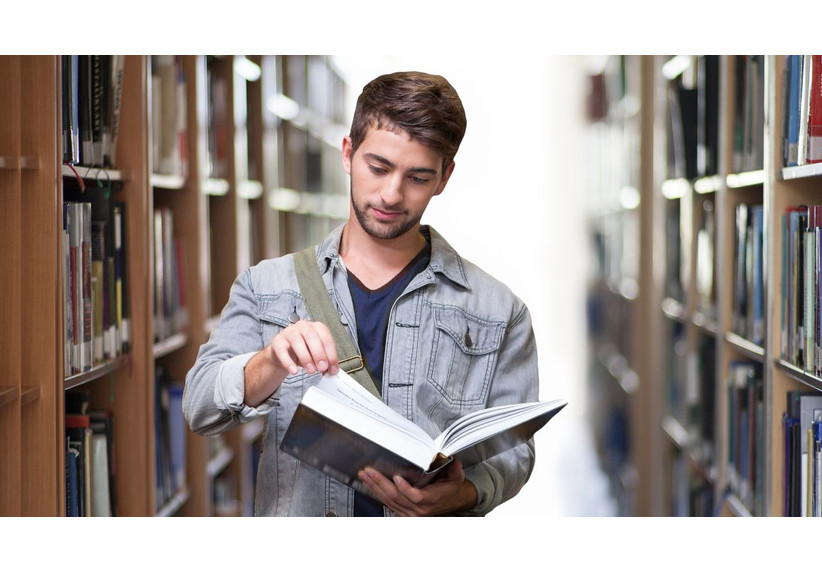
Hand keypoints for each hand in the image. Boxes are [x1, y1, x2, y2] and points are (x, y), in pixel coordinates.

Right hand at [244, 320, 338, 406]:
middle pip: (312, 337)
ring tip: (311, 370)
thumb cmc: (303, 351)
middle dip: (319, 354)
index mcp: (316, 327)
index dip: (331, 354)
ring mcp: (289, 332)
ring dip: (306, 358)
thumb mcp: (316, 355)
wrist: (283, 353)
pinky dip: (288, 362)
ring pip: (297, 341)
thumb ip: (325, 361)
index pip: (326, 338)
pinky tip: (294, 371)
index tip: (333, 368)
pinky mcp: (278, 341)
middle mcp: (303, 326)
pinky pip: (282, 351)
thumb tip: (332, 371)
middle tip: (322, 368)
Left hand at [358, 459, 477, 516]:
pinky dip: (378, 493)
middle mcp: (419, 509)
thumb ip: (455, 470)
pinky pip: (388, 504)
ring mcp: (410, 512)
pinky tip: (369, 484)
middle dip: (380, 483)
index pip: (416, 496)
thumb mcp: (456, 477)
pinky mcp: (404, 513)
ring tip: (365, 475)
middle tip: (369, 472)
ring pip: (389, 501)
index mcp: (432, 499)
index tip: (396, 477)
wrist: (450, 500)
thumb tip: (454, 461)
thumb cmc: (450, 488)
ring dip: (375, 487)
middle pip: (396, 497)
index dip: (405, 488)